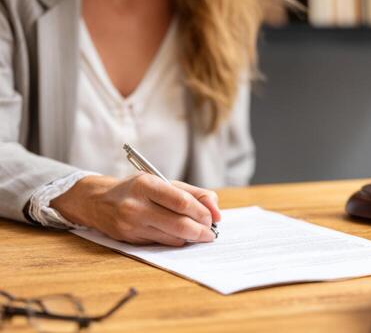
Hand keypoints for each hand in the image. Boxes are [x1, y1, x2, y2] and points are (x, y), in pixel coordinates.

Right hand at [51, 173, 220, 245]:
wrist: (98, 202)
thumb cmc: (137, 189)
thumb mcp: (163, 182)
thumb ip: (193, 193)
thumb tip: (217, 211)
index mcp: (146, 185)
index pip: (182, 202)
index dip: (203, 212)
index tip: (213, 217)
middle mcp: (136, 206)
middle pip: (180, 224)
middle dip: (202, 230)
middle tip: (211, 232)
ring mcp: (132, 225)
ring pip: (173, 238)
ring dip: (192, 238)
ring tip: (200, 233)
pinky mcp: (130, 241)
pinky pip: (163, 244)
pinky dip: (177, 241)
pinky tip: (182, 236)